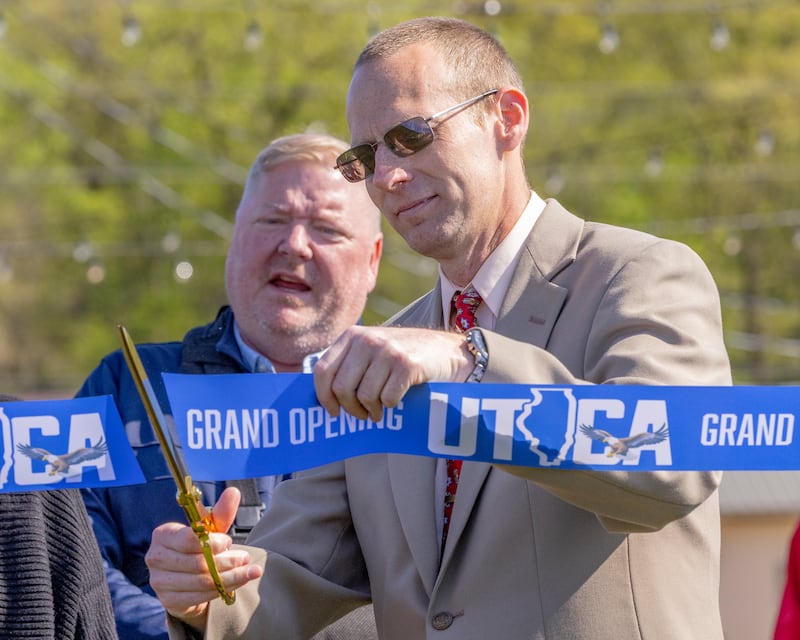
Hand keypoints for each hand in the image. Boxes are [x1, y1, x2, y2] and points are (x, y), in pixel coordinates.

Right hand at [145, 487, 263, 628]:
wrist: (187, 577)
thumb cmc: (198, 546)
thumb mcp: (209, 528)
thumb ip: (221, 512)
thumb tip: (233, 492)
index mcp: (163, 534)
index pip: (189, 539)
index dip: (213, 542)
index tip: (229, 541)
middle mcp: (155, 557)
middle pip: (197, 563)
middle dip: (227, 561)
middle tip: (245, 558)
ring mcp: (159, 581)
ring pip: (202, 581)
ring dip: (230, 577)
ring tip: (248, 571)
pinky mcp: (168, 600)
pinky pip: (200, 597)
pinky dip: (222, 590)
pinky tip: (237, 583)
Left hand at [314, 325, 470, 420]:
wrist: (448, 350)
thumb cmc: (404, 356)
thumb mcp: (372, 349)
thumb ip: (349, 363)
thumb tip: (323, 394)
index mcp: (352, 336)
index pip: (322, 370)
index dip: (323, 396)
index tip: (333, 411)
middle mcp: (367, 340)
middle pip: (341, 387)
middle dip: (350, 408)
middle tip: (361, 415)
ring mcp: (387, 351)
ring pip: (364, 396)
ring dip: (371, 411)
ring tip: (378, 411)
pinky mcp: (407, 364)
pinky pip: (387, 398)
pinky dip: (390, 406)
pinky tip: (395, 402)